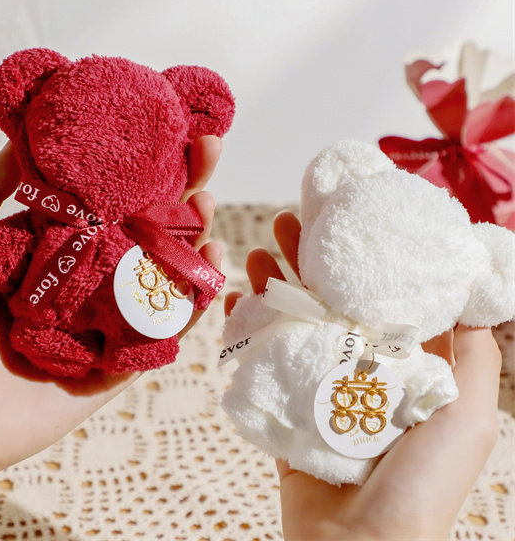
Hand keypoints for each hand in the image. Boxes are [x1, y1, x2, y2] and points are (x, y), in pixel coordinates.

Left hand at [0, 136, 222, 538]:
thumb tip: (22, 138)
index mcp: (59, 248)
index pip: (110, 199)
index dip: (140, 166)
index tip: (165, 129)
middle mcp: (93, 278)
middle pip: (148, 227)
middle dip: (182, 187)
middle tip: (205, 152)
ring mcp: (114, 318)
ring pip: (168, 271)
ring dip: (195, 233)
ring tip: (207, 203)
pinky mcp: (128, 357)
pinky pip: (170, 325)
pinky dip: (198, 296)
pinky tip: (212, 261)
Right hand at [224, 211, 500, 540]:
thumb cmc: (420, 484)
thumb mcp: (464, 413)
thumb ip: (470, 354)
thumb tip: (471, 294)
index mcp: (400, 367)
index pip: (378, 296)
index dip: (361, 258)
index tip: (343, 220)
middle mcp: (358, 371)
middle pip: (329, 300)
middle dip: (308, 259)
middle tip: (289, 221)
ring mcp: (316, 387)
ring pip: (292, 322)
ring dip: (273, 284)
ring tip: (255, 251)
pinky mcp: (283, 407)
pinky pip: (261, 359)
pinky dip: (246, 328)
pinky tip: (234, 298)